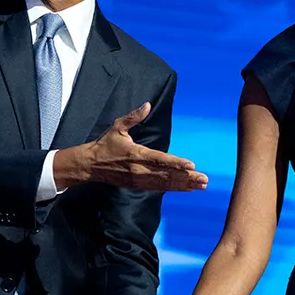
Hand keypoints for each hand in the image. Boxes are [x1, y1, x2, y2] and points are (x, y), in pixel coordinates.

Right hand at [73, 103, 207, 190]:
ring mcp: (139, 180)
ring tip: (201, 186)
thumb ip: (133, 117)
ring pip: (165, 183)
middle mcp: (139, 170)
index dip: (176, 163)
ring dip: (184, 185)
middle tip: (204, 180)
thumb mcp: (117, 127)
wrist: (89, 165)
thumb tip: (147, 105)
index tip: (191, 165)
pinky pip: (158, 188)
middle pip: (166, 175)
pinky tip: (187, 188)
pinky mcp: (137, 185)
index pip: (160, 159)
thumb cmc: (105, 144)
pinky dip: (173, 188)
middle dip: (186, 178)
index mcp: (136, 154)